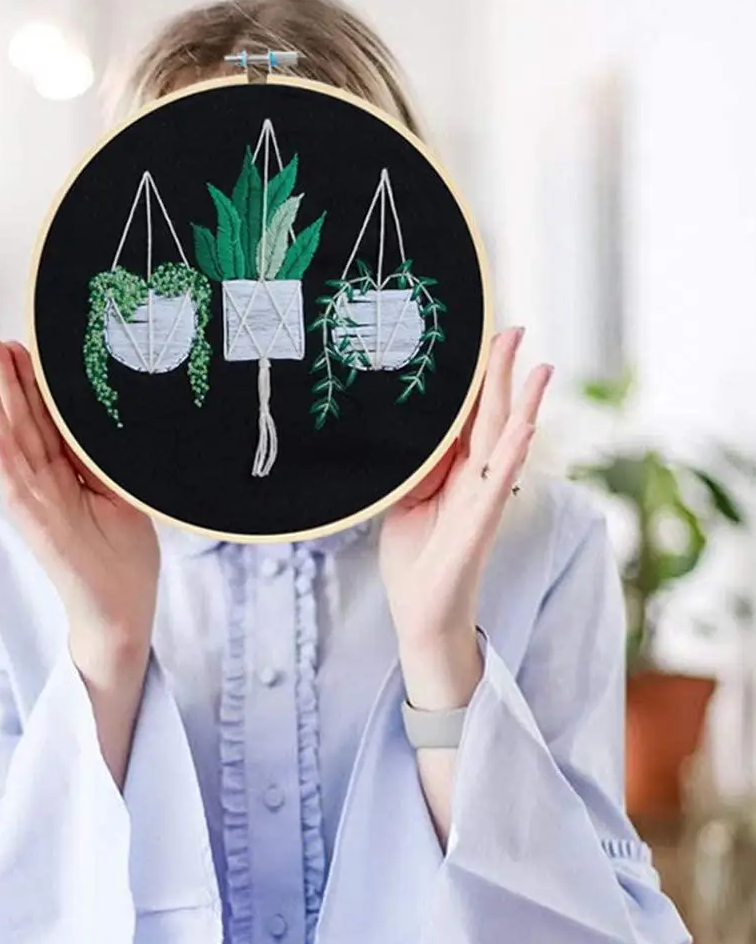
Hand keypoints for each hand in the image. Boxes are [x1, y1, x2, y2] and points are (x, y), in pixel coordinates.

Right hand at [0, 338, 158, 680]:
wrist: (123, 611)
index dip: (36, 384)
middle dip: (9, 382)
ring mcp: (37, 505)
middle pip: (24, 424)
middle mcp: (45, 484)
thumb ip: (106, 462)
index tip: (27, 346)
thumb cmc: (124, 557)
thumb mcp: (123, 495)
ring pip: (12, 448)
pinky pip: (16, 487)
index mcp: (66, 474)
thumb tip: (112, 420)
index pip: (47, 420)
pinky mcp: (37, 527)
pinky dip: (2, 458)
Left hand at [379, 328, 551, 708]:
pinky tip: (526, 425)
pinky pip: (498, 481)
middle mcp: (475, 480)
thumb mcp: (403, 501)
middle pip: (491, 417)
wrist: (421, 614)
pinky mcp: (480, 523)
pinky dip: (513, 452)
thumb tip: (410, 433)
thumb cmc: (415, 560)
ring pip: (506, 442)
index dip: (476, 381)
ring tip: (540, 366)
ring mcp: (482, 499)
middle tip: (514, 329)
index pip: (468, 417)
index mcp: (455, 473)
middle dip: (503, 374)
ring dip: (523, 403)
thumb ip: (414, 468)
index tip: (482, 341)